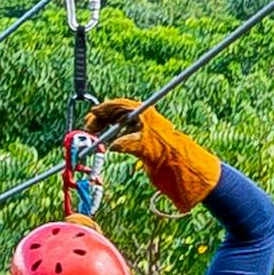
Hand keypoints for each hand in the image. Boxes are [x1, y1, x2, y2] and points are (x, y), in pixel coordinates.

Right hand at [80, 98, 222, 209]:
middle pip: (118, 113)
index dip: (105, 109)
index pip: (120, 105)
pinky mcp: (142, 140)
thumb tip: (113, 145)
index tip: (93, 114)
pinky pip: (123, 134)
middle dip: (102, 119)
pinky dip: (112, 137)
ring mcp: (143, 129)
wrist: (183, 169)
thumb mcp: (147, 149)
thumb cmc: (169, 155)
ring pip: (119, 124)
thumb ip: (129, 145)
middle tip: (90, 127)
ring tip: (94, 135)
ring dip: (106, 128)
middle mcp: (143, 119)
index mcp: (145, 114)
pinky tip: (106, 143)